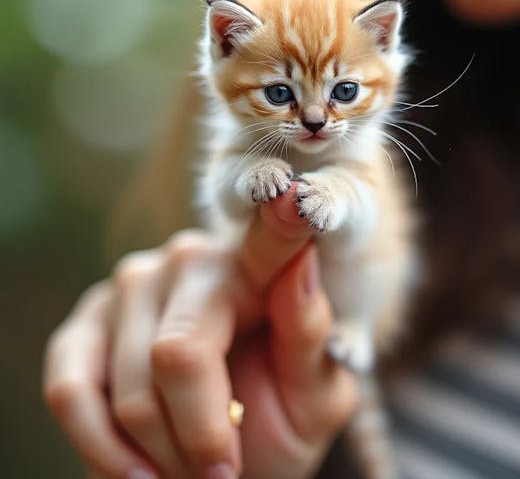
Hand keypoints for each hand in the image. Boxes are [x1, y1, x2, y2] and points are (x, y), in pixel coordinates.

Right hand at [43, 185, 357, 478]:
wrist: (221, 460)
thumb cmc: (278, 422)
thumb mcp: (315, 396)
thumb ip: (310, 335)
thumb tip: (302, 263)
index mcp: (261, 270)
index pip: (273, 239)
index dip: (281, 221)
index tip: (294, 200)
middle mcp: (192, 259)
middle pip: (179, 356)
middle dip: (201, 438)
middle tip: (221, 471)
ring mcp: (133, 284)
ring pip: (129, 389)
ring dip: (160, 453)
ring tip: (187, 466)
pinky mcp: (85, 324)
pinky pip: (70, 392)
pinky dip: (102, 450)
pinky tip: (135, 470)